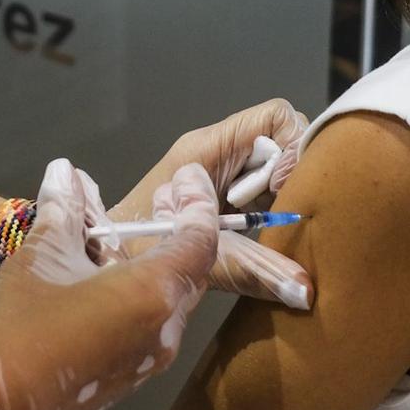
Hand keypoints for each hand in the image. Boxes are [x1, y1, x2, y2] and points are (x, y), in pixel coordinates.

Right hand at [0, 159, 219, 409]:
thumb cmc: (15, 330)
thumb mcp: (37, 258)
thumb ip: (62, 212)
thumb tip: (64, 172)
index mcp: (152, 297)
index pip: (199, 240)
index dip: (198, 203)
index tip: (186, 175)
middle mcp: (163, 332)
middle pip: (189, 270)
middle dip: (177, 229)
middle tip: (160, 196)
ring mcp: (146, 362)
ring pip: (166, 298)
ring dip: (152, 260)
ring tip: (120, 229)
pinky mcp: (124, 379)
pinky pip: (146, 322)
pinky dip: (136, 289)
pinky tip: (99, 272)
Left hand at [110, 98, 312, 308]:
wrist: (105, 254)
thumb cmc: (139, 246)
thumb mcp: (203, 259)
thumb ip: (256, 270)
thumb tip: (304, 291)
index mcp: (210, 146)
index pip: (276, 117)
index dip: (294, 147)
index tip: (286, 189)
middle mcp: (220, 150)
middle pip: (283, 140)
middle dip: (291, 175)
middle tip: (279, 212)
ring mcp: (223, 169)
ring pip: (276, 166)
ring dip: (281, 195)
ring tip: (264, 225)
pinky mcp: (224, 190)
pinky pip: (263, 188)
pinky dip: (271, 209)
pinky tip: (257, 232)